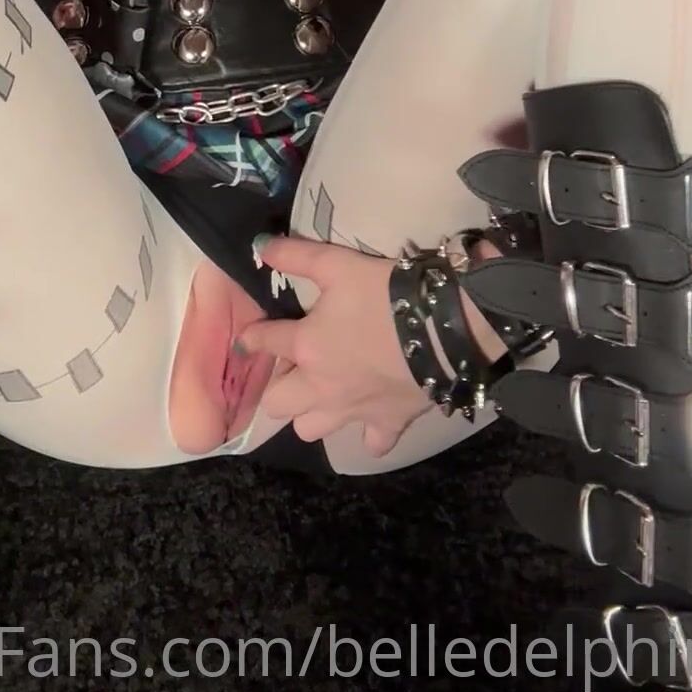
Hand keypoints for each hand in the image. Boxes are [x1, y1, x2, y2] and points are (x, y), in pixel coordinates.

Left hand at [233, 235, 431, 456]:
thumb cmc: (383, 294)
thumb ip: (295, 255)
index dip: (253, 338)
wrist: (440, 328)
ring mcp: (352, 411)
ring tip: (325, 394)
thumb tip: (258, 246)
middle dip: (278, 388)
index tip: (250, 337)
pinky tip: (371, 418)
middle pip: (277, 404)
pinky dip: (368, 435)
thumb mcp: (337, 263)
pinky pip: (371, 444)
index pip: (263, 342)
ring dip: (312, 415)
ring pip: (310, 430)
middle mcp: (320, 386)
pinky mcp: (386, 423)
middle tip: (296, 367)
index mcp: (305, 346)